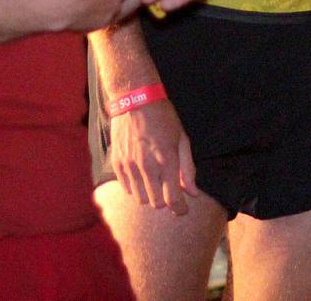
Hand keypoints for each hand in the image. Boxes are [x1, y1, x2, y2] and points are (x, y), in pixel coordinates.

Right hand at [110, 97, 200, 214]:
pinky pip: (126, 189)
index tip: (182, 210)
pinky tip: (141, 176)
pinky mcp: (117, 163)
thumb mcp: (182, 139)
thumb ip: (187, 168)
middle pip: (156, 204)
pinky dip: (135, 188)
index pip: (173, 199)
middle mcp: (147, 166)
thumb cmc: (163, 118)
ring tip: (154, 182)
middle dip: (165, 201)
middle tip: (168, 191)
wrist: (135, 99)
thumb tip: (192, 193)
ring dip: (149, 195)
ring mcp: (130, 166)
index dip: (179, 209)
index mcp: (167, 160)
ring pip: (140, 199)